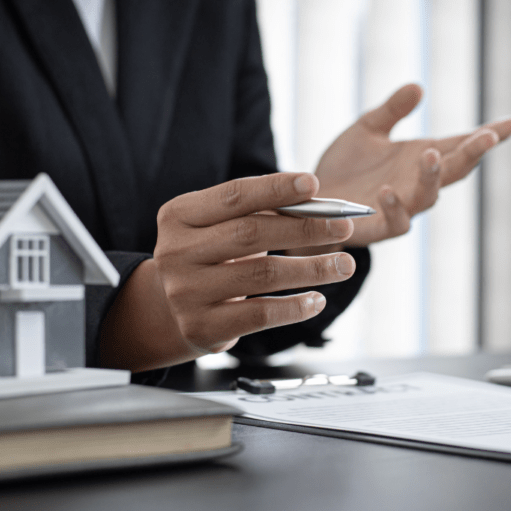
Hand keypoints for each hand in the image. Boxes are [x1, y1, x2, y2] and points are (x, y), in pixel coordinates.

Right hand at [100, 173, 356, 371]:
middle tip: (343, 228)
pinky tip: (317, 300)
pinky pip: (260, 314)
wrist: (166, 309)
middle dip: (304, 228)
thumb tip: (318, 206)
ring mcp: (186, 292)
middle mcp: (177, 252)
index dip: (275, 188)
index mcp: (180, 216)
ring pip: (261, 275)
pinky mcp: (202, 326)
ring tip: (344, 265)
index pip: (234, 195)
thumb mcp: (218, 227)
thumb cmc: (208, 257)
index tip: (313, 184)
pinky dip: (295, 307)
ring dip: (312, 269)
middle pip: (250, 234)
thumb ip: (256, 213)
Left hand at [313, 83, 510, 246]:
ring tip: (430, 153)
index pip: (461, 144)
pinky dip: (395, 205)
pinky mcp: (379, 227)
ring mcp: (403, 206)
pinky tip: (387, 189)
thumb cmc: (345, 166)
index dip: (489, 135)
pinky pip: (395, 221)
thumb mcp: (366, 128)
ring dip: (432, 176)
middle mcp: (418, 183)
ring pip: (429, 196)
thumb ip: (392, 110)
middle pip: (455, 169)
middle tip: (488, 136)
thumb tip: (418, 87)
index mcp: (421, 157)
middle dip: (473, 153)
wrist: (311, 201)